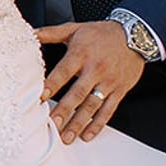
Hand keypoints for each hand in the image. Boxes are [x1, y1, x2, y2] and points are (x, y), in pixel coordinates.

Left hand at [35, 21, 145, 143]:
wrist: (135, 35)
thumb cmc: (102, 33)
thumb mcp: (75, 29)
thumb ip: (50, 33)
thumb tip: (30, 33)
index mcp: (81, 54)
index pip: (64, 71)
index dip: (52, 84)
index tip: (41, 97)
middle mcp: (95, 69)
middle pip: (77, 93)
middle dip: (64, 110)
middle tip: (52, 124)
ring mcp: (108, 82)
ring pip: (92, 106)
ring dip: (79, 123)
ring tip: (66, 136)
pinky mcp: (119, 91)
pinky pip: (108, 110)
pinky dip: (98, 124)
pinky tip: (87, 134)